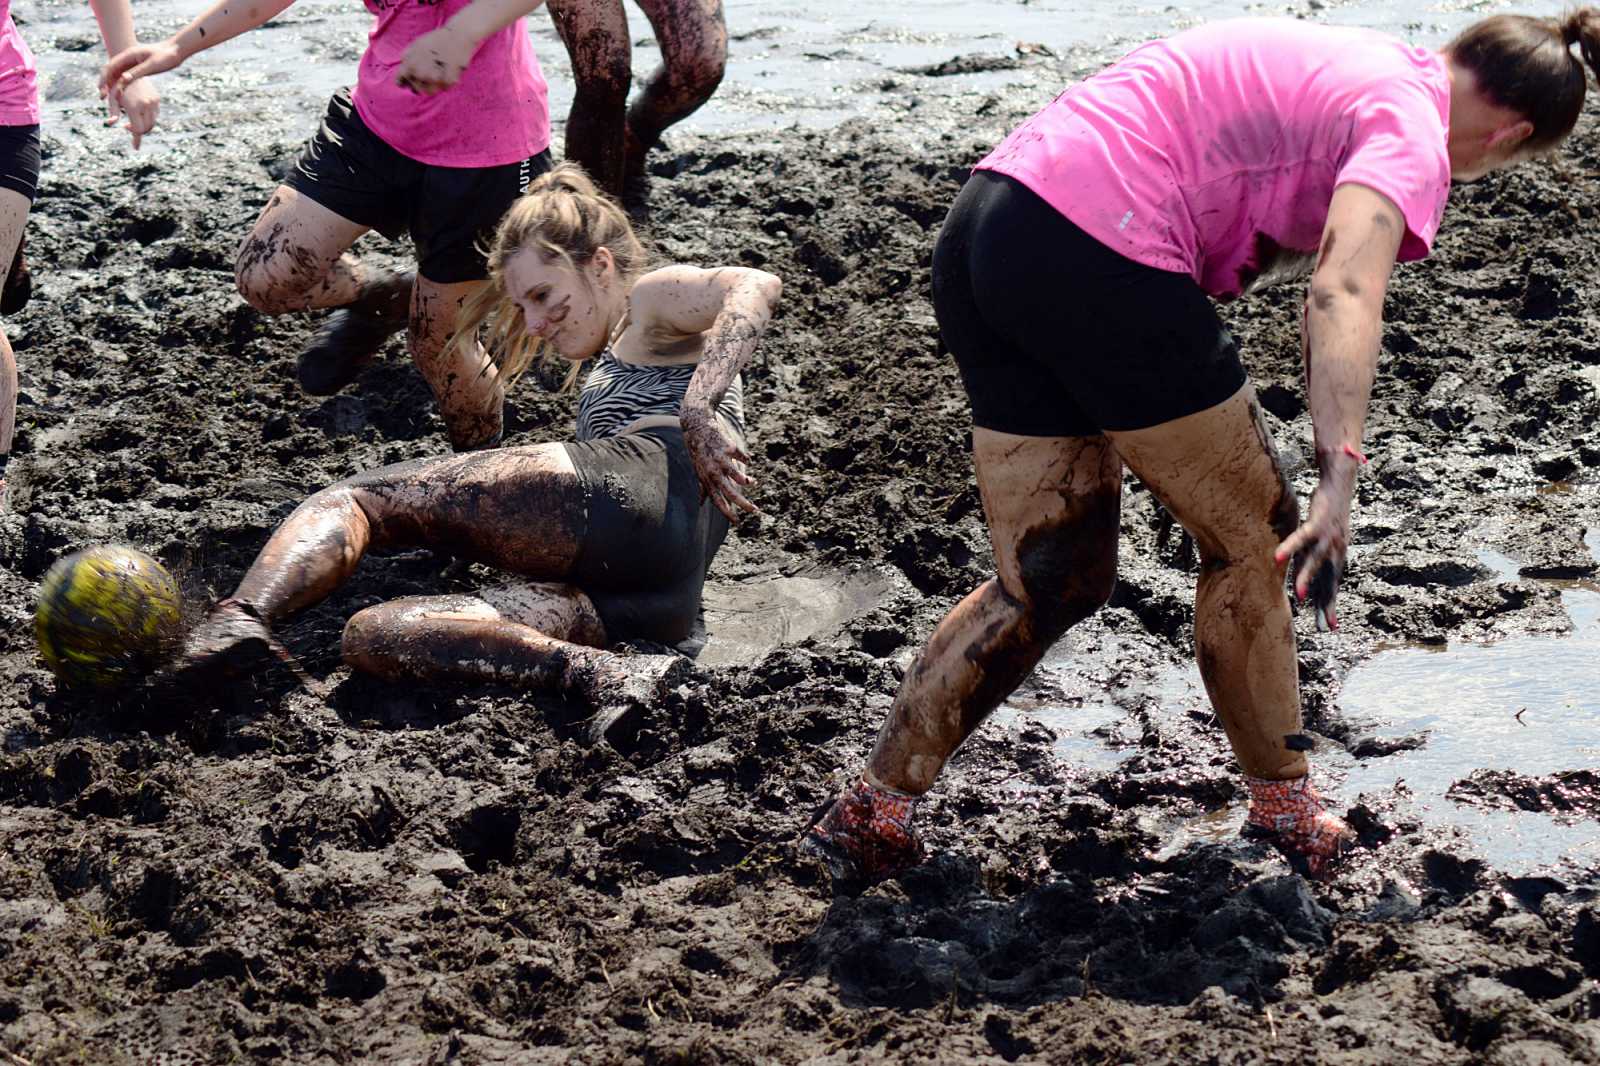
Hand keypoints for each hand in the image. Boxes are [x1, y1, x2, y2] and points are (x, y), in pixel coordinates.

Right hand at [100, 40, 183, 101]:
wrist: (175, 51)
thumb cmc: (166, 56)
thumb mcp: (152, 65)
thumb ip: (138, 72)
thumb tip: (123, 79)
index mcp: (128, 54)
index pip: (110, 66)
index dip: (104, 78)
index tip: (101, 89)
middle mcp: (127, 58)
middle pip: (111, 71)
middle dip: (105, 83)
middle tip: (102, 97)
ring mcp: (131, 62)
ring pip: (116, 74)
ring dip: (111, 85)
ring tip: (109, 98)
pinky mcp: (137, 68)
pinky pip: (125, 77)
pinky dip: (121, 85)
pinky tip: (121, 95)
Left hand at [106, 75, 159, 148]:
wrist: (130, 71)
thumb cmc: (117, 86)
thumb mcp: (112, 99)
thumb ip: (113, 112)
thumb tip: (110, 123)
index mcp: (134, 106)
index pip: (138, 129)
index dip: (135, 137)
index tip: (133, 143)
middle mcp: (146, 105)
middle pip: (146, 128)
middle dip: (139, 131)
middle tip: (128, 128)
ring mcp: (153, 102)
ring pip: (152, 123)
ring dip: (144, 126)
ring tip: (133, 122)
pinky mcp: (157, 99)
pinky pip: (155, 115)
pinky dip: (148, 118)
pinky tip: (139, 114)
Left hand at [395, 26, 474, 95]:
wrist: (458, 36)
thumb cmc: (436, 39)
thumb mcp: (415, 44)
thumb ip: (407, 58)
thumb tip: (403, 69)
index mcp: (409, 64)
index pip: (400, 81)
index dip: (406, 80)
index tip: (411, 79)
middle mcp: (420, 73)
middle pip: (416, 88)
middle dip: (420, 83)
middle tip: (428, 75)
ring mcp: (434, 79)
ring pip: (430, 91)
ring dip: (432, 85)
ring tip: (438, 75)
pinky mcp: (448, 82)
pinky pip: (444, 88)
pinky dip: (445, 83)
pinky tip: (448, 73)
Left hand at [680, 404, 756, 521]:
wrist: (697, 426)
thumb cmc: (698, 451)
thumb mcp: (698, 471)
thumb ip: (702, 488)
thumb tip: (700, 504)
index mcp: (707, 480)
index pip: (717, 501)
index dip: (727, 513)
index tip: (738, 522)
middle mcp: (713, 472)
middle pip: (730, 493)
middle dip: (743, 503)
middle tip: (755, 510)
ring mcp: (721, 460)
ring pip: (737, 476)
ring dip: (747, 481)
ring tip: (753, 483)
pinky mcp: (729, 447)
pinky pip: (741, 457)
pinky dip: (745, 459)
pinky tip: (747, 460)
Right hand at [1273, 476, 1352, 630]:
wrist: (1341, 483)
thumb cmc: (1330, 512)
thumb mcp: (1326, 538)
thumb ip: (1316, 556)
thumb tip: (1303, 572)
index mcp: (1338, 557)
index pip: (1333, 587)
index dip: (1331, 606)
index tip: (1330, 626)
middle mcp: (1336, 551)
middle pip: (1329, 582)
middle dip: (1325, 604)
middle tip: (1323, 626)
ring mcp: (1328, 537)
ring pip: (1315, 562)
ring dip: (1307, 580)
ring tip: (1300, 598)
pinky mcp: (1317, 522)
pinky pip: (1300, 537)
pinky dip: (1289, 548)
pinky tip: (1277, 559)